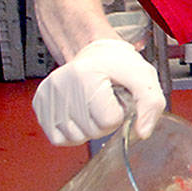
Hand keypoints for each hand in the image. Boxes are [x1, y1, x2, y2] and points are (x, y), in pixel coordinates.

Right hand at [32, 38, 164, 144]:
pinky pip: (57, 138)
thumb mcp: (143, 76)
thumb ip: (151, 104)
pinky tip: (79, 116)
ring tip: (92, 106)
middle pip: (92, 131)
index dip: (119, 113)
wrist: (94, 52)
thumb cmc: (117, 64)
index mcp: (86, 75)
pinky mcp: (40, 105)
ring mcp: (48, 95)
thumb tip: (143, 132)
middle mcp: (62, 84)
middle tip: (105, 100)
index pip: (108, 120)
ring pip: (75, 138)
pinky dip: (72, 133)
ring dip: (89, 128)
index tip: (117, 97)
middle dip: (105, 122)